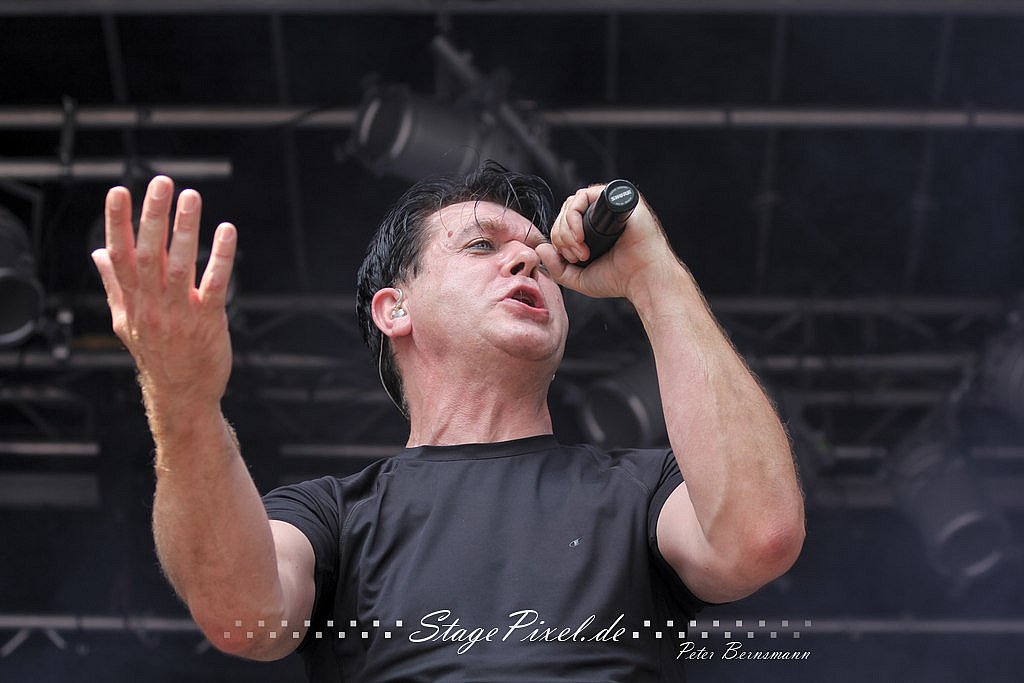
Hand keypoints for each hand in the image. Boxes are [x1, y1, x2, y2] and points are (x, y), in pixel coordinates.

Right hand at [91, 176, 236, 420]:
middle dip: (153, 216)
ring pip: (179, 265)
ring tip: (191, 197)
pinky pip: (215, 285)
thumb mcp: (125, 321)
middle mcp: (151, 305)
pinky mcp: (208, 321)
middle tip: (161, 183)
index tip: (117, 192)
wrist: (181, 395)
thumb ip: (114, 285)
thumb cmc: (157, 354)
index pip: (119, 256)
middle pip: (148, 254)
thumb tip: (98, 253)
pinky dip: (220, 257)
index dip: (118, 223)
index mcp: (131, 301)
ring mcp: (179, 314)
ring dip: (185, 230)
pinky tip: (227, 232)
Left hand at [537, 184, 678, 300]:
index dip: (559, 239)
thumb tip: (541, 248)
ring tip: (580, 250)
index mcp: (594, 227)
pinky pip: (586, 195)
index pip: (564, 221)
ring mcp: (611, 204)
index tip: (571, 259)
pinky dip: (575, 216)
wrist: (644, 279)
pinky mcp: (619, 199)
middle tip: (575, 256)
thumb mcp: (579, 278)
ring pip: (572, 203)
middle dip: (562, 236)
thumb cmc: (618, 279)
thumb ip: (556, 267)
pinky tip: (581, 237)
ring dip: (567, 229)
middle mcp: (602, 213)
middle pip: (566, 211)